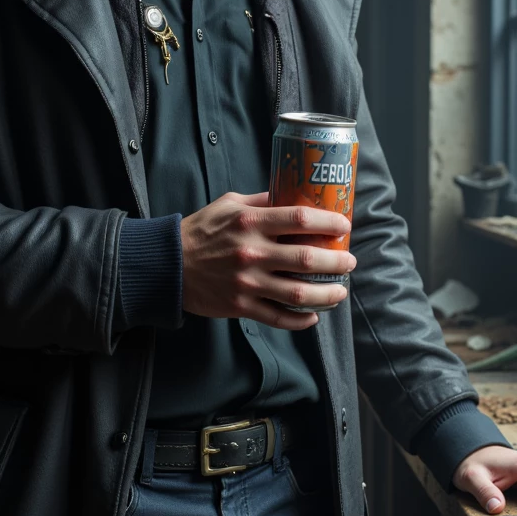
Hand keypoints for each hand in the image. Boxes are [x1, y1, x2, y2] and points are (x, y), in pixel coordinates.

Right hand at [180, 191, 354, 330]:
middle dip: (337, 261)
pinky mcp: (241, 305)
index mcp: (251, 221)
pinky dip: (301, 320)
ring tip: (340, 291)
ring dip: (327, 294)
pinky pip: (278, 317)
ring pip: (298, 293)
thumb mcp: (230, 204)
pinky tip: (314, 316)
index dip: (329, 222)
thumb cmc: (201, 231)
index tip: (344, 225)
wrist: (167, 265)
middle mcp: (252, 252)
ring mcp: (247, 282)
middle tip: (349, 261)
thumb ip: (262, 200)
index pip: (300, 218)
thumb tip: (293, 195)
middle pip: (307, 258)